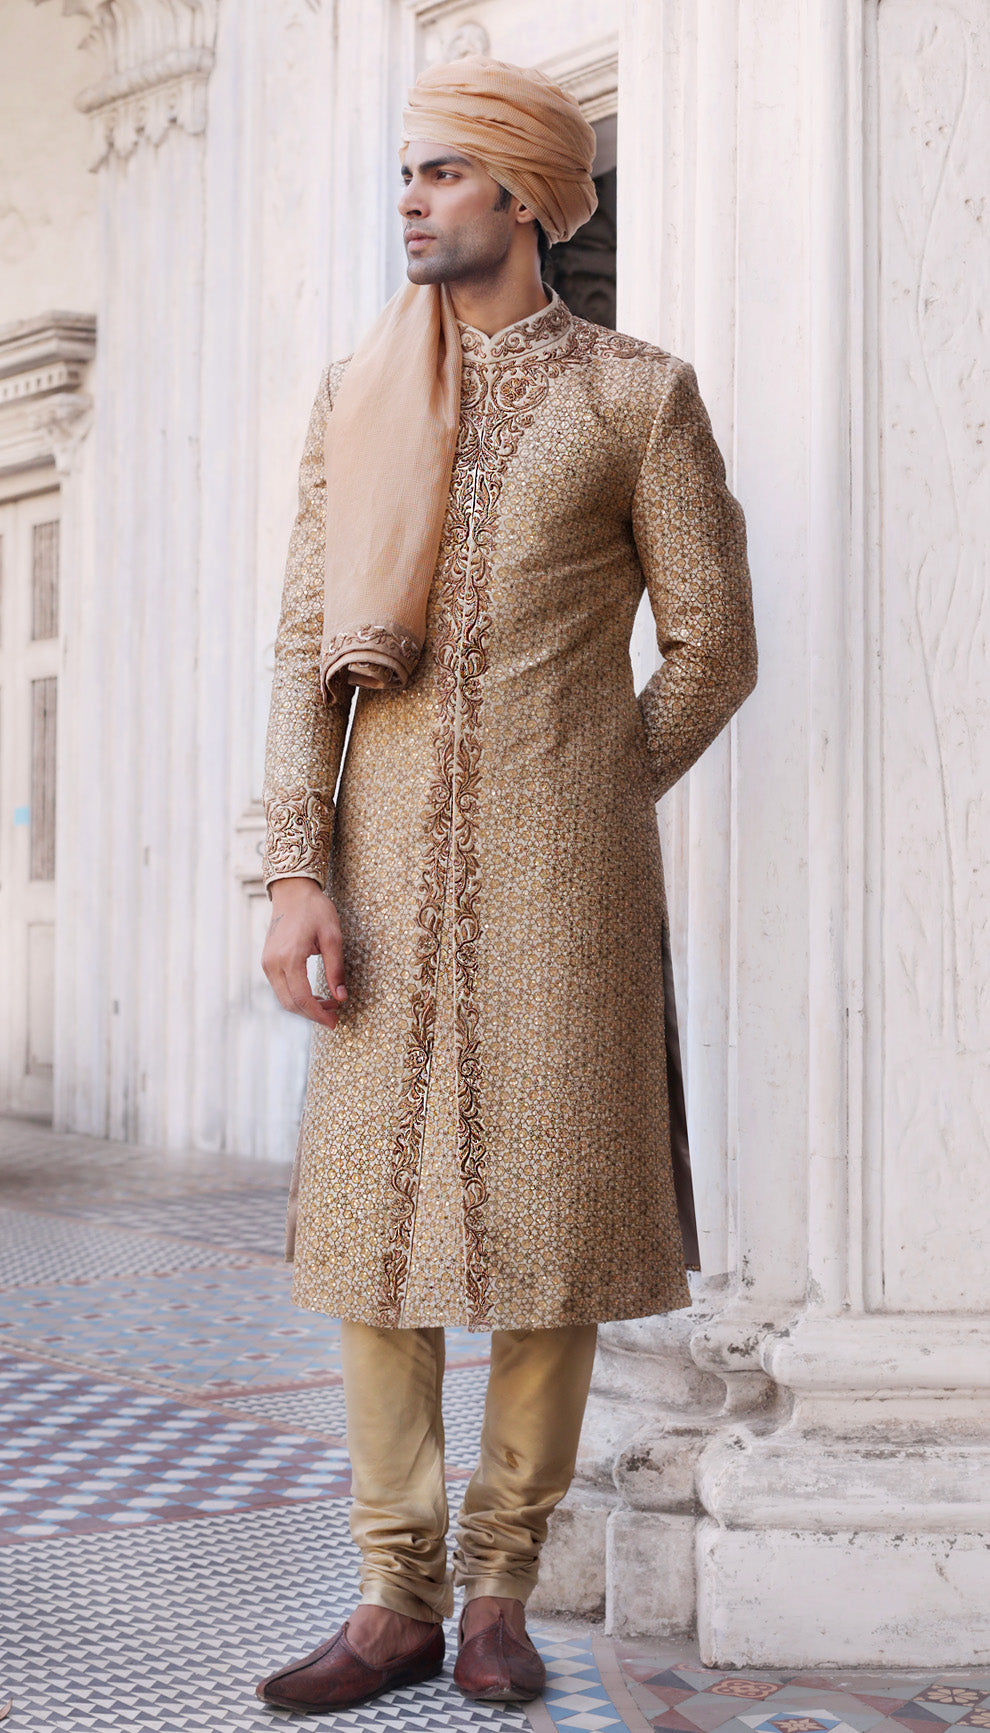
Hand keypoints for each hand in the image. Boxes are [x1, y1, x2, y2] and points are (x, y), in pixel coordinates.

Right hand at [262, 878, 347, 1028]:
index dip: (319, 1015)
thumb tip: (341, 997)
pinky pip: (280, 988)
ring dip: (305, 1007)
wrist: (292, 892)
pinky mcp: (267, 962)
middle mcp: (273, 963)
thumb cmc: (315, 910)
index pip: (302, 998)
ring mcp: (267, 963)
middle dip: (313, 1014)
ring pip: (284, 998)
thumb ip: (336, 969)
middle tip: (335, 1016)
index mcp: (290, 957)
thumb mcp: (333, 936)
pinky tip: (314, 994)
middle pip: (290, 1003)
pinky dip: (296, 997)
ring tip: (328, 1005)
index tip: (335, 1023)